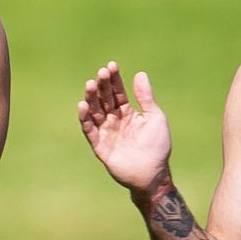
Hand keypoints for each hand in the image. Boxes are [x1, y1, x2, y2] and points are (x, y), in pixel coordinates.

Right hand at [77, 61, 172, 194]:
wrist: (153, 173)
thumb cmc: (157, 146)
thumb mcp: (155, 117)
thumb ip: (146, 97)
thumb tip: (140, 73)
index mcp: (127, 112)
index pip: (117, 92)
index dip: (114, 80)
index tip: (111, 66)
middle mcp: (114, 120)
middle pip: (104, 99)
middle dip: (102, 86)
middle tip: (100, 73)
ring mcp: (106, 132)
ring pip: (94, 112)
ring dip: (91, 98)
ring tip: (90, 85)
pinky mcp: (99, 146)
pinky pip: (89, 130)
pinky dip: (84, 118)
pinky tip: (82, 105)